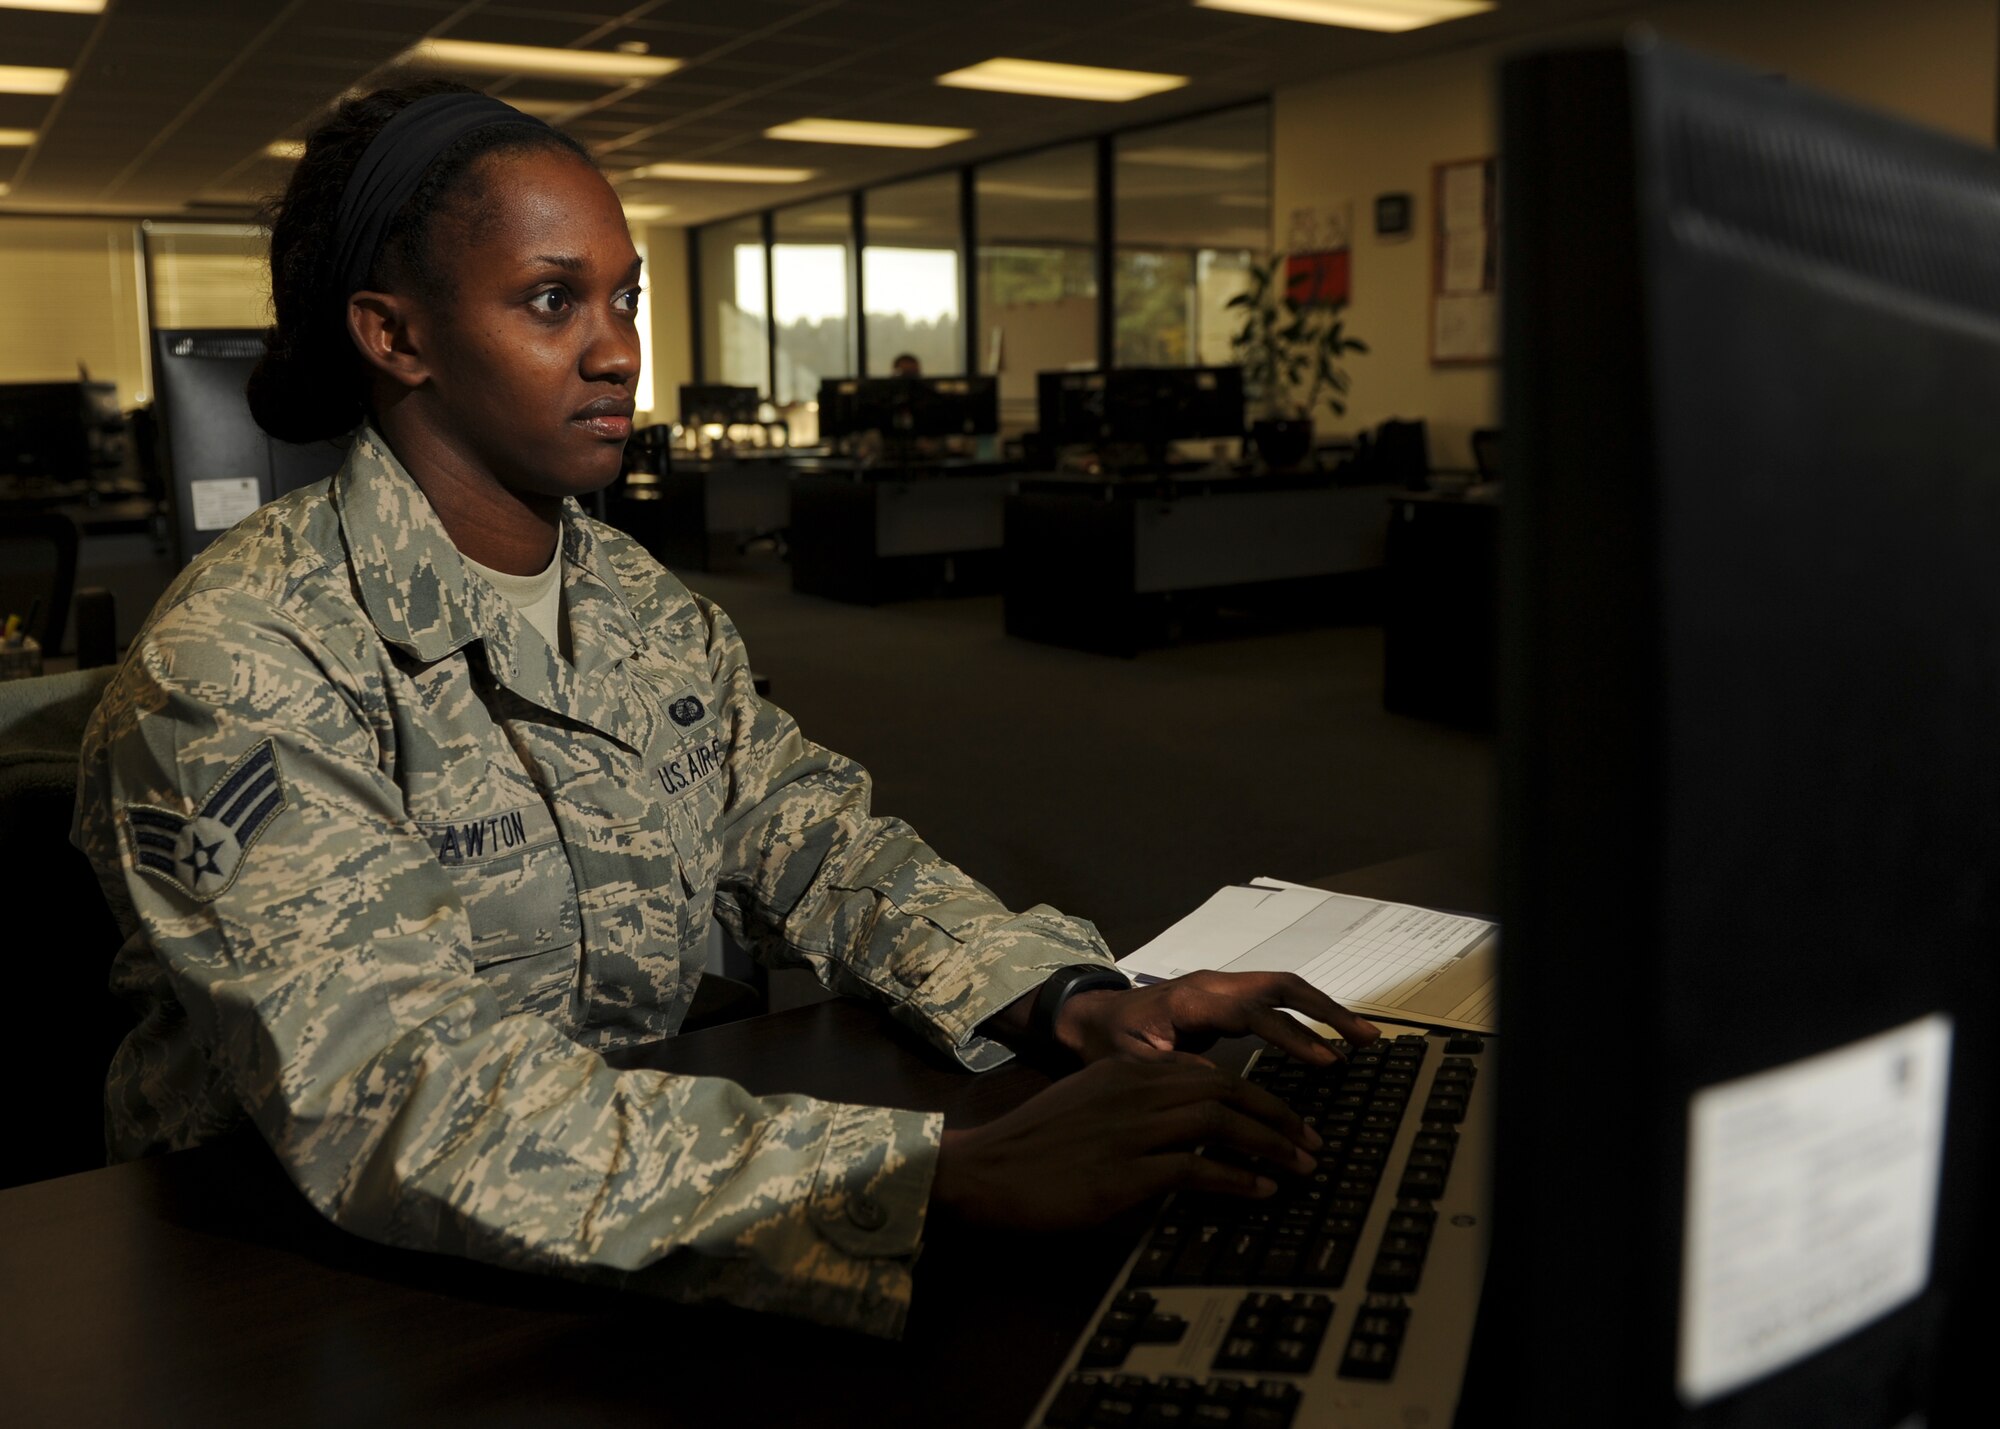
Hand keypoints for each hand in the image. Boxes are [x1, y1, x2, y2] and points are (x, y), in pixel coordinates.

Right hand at [930, 1055, 1321, 1229]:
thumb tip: (1193, 1104)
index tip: (1287, 1119)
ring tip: (1300, 1168)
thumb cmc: (1036, 1144)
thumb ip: (1137, 1094)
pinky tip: (1259, 1192)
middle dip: (1278, 1117)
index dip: (1259, 1094)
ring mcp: (1129, 1131)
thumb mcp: (1089, 1099)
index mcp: (1127, 1071)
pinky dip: (1234, 1179)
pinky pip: (1194, 1169)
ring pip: (1219, 1123)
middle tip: (1311, 1143)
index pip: (1212, 1072)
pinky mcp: (1122, 1174)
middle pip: (1227, 1091)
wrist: (984, 1171)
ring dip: (1269, 1146)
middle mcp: (1134, 1091)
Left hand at [1055, 971, 1378, 1066]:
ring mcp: (1223, 987)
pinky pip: (1276, 1000)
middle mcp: (1213, 985)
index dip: (1291, 1036)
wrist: (1090, 1017)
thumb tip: (1220, 1086)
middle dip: (1326, 1011)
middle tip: (1365, 1040)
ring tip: (1365, 1038)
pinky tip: (1331, 1038)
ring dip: (1325, 1010)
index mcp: (1191, 1000)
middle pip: (1281, 987)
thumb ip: (1171, 1071)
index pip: (1253, 1012)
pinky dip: (1307, 1014)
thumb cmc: (1108, 1041)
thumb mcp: (1129, 1062)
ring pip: (1284, 989)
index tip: (1325, 1061)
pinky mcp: (1228, 999)